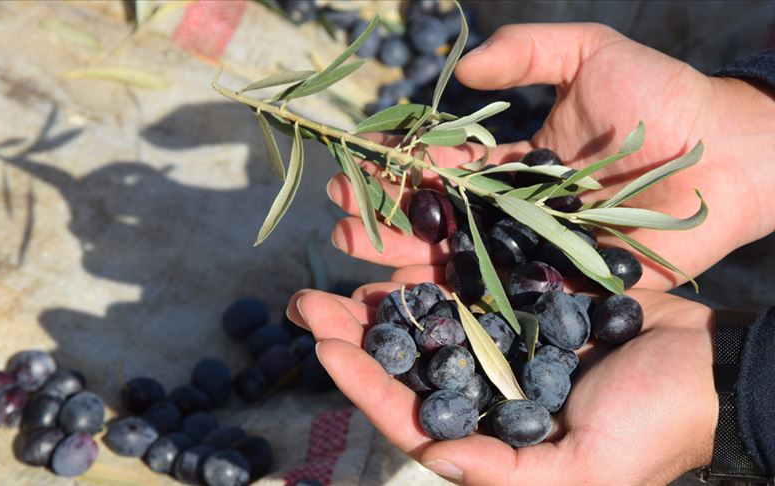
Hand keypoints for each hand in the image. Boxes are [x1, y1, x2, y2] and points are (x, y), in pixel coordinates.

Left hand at [287, 286, 717, 484]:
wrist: (710, 362)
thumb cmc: (658, 424)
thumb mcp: (591, 467)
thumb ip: (512, 475)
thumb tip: (439, 460)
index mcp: (488, 435)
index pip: (409, 414)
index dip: (362, 384)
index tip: (322, 349)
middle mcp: (482, 387)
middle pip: (401, 361)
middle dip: (350, 334)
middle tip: (303, 303)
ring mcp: (497, 340)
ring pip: (422, 315)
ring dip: (378, 292)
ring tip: (333, 261)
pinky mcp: (517, 299)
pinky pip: (462, 279)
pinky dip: (429, 262)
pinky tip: (395, 240)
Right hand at [326, 23, 774, 289]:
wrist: (730, 152)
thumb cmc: (665, 96)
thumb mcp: (592, 54)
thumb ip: (530, 52)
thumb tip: (463, 69)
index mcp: (518, 166)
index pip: (445, 171)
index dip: (400, 170)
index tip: (355, 166)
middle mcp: (518, 214)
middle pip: (441, 222)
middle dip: (387, 219)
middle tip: (338, 220)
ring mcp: (538, 253)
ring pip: (461, 260)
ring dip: (406, 258)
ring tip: (355, 250)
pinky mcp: (565, 285)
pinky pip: (506, 293)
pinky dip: (458, 297)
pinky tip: (412, 296)